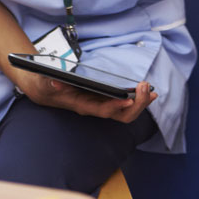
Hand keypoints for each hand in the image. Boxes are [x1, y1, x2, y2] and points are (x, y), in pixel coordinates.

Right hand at [13, 69, 155, 122]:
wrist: (47, 92)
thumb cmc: (49, 86)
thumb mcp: (47, 82)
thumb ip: (51, 83)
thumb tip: (56, 82)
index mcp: (83, 105)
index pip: (103, 110)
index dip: (117, 106)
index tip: (130, 98)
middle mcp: (95, 108)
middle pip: (121, 115)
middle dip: (137, 104)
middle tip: (145, 87)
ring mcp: (102, 106)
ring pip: (126, 112)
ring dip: (141, 103)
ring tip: (152, 92)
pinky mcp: (106, 102)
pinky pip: (126, 105)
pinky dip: (139, 99)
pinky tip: (148, 92)